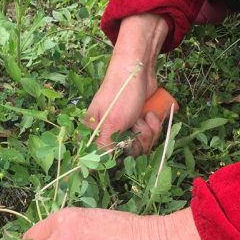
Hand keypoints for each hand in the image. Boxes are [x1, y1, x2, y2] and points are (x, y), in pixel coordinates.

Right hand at [86, 13, 169, 155]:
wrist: (139, 69)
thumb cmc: (121, 92)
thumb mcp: (111, 123)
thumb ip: (102, 148)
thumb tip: (85, 171)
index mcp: (94, 134)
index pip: (103, 160)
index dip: (117, 157)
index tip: (125, 144)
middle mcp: (108, 134)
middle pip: (125, 156)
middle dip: (138, 141)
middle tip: (136, 122)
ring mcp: (124, 131)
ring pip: (140, 148)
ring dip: (147, 132)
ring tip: (144, 115)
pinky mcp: (138, 126)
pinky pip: (149, 139)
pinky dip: (154, 127)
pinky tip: (150, 114)